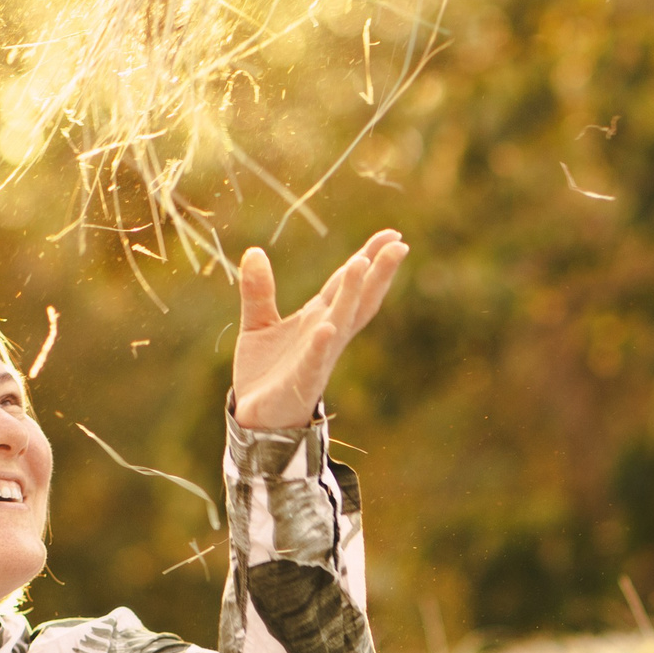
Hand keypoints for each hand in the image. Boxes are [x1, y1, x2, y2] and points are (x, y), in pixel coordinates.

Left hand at [231, 231, 407, 429]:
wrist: (255, 417)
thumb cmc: (266, 372)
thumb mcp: (258, 323)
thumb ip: (258, 290)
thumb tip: (255, 252)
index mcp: (318, 318)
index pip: (347, 282)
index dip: (369, 257)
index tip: (392, 235)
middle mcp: (325, 333)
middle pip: (357, 298)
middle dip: (377, 272)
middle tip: (398, 244)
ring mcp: (317, 356)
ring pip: (341, 321)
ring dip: (352, 294)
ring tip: (362, 264)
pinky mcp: (302, 380)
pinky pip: (314, 360)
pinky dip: (322, 344)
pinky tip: (328, 327)